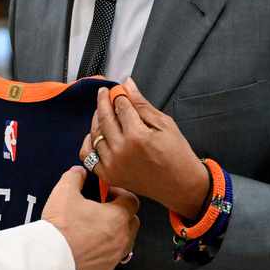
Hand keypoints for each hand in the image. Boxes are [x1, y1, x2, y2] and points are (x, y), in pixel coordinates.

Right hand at [41, 167, 138, 269]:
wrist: (50, 258)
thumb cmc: (60, 225)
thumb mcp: (64, 192)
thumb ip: (74, 177)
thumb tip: (79, 173)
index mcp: (117, 217)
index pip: (132, 200)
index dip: (120, 193)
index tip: (106, 193)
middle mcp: (122, 238)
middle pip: (132, 222)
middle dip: (121, 214)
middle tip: (102, 210)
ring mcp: (115, 257)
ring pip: (124, 242)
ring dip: (115, 234)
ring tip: (95, 229)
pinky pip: (111, 259)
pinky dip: (104, 252)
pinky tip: (89, 248)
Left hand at [81, 79, 209, 218]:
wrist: (181, 185)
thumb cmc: (177, 154)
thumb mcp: (165, 124)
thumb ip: (142, 105)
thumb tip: (128, 85)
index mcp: (137, 136)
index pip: (120, 107)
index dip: (117, 95)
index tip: (117, 89)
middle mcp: (121, 150)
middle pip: (104, 118)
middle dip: (103, 102)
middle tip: (103, 93)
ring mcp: (113, 164)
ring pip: (95, 134)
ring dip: (97, 120)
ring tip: (103, 112)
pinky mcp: (109, 175)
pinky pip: (89, 156)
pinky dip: (89, 143)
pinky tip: (95, 134)